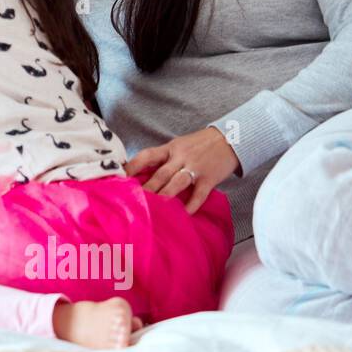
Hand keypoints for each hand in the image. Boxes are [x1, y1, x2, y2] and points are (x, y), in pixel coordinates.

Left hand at [125, 125, 239, 213]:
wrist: (231, 138)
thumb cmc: (199, 145)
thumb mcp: (178, 146)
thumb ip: (163, 158)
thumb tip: (141, 175)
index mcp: (169, 148)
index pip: (147, 156)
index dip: (133, 166)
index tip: (119, 178)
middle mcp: (180, 157)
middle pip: (160, 173)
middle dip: (146, 188)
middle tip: (132, 201)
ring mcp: (195, 167)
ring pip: (176, 182)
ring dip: (164, 196)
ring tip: (152, 209)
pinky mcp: (209, 178)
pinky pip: (199, 193)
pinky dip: (192, 204)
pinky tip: (184, 213)